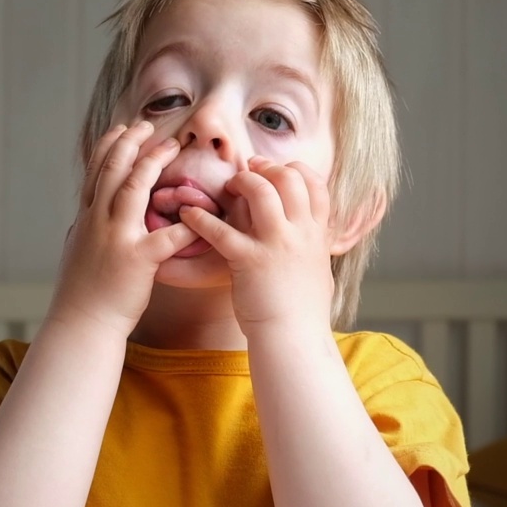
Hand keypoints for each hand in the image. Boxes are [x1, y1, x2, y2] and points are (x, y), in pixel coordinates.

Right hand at [49, 122, 198, 334]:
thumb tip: (82, 218)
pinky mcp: (136, 260)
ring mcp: (115, 238)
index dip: (108, 146)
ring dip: (152, 163)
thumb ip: (84, 230)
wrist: (81, 323)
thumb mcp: (77, 251)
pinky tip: (200, 212)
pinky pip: (166, 236)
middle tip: (146, 124)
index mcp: (86, 218)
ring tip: (171, 145)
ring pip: (132, 189)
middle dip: (130, 142)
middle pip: (112, 170)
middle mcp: (96, 222)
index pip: (95, 171)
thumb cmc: (82, 293)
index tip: (121, 128)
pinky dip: (185, 224)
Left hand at [179, 156, 334, 336]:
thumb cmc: (304, 312)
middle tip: (248, 171)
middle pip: (288, 178)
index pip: (314, 184)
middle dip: (266, 168)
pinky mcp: (248, 260)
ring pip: (261, 191)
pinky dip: (200, 219)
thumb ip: (314, 248)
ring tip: (228, 187)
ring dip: (241, 182)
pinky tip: (188, 215)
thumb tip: (314, 239)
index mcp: (317, 234)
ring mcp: (276, 245)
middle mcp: (300, 233)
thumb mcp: (318, 271)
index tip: (277, 171)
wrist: (295, 338)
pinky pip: (221, 230)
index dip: (295, 170)